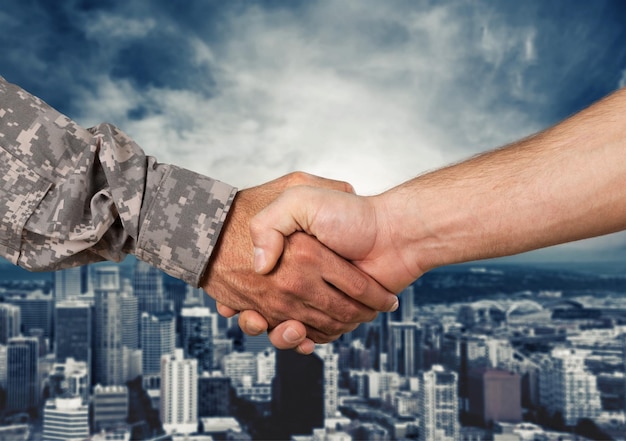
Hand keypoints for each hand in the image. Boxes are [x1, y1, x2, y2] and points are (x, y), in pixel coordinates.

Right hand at [201, 173, 398, 350]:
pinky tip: (302, 337)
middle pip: (267, 306)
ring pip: (286, 325)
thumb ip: (270, 223)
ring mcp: (317, 295)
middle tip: (257, 318)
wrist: (395, 234)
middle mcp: (299, 274)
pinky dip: (305, 341)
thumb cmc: (351, 214)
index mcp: (287, 252)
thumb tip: (259, 267)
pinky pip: (313, 334)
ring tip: (289, 327)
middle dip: (258, 319)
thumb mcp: (300, 198)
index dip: (237, 293)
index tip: (231, 303)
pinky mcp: (335, 313)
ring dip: (283, 334)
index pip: (253, 278)